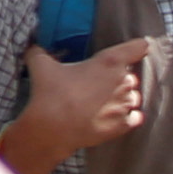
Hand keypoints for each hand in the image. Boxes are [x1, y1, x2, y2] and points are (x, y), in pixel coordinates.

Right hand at [12, 36, 152, 164]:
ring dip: (122, 98)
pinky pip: (134, 117)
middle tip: (97, 85)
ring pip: (133, 97)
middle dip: (117, 79)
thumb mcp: (40, 64)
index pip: (138, 46)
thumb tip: (33, 45)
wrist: (52, 128)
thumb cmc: (50, 92)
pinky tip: (113, 117)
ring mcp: (126, 105)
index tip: (136, 49)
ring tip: (102, 103)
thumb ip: (39, 51)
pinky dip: (127, 117)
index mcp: (110, 62)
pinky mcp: (124, 125)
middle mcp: (124, 81)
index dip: (137, 47)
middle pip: (130, 75)